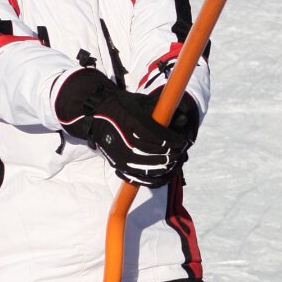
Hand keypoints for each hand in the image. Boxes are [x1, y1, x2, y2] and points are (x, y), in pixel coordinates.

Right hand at [55, 70, 189, 186]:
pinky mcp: (119, 165)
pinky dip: (155, 178)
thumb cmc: (122, 105)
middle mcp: (127, 141)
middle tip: (182, 151)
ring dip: (168, 166)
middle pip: (158, 154)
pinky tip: (164, 173)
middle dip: (174, 154)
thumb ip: (162, 111)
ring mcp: (122, 156)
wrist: (95, 114)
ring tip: (176, 161)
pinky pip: (141, 178)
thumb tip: (185, 120)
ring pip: (152, 168)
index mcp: (133, 122)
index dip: (175, 142)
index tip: (183, 141)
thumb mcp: (142, 103)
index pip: (161, 138)